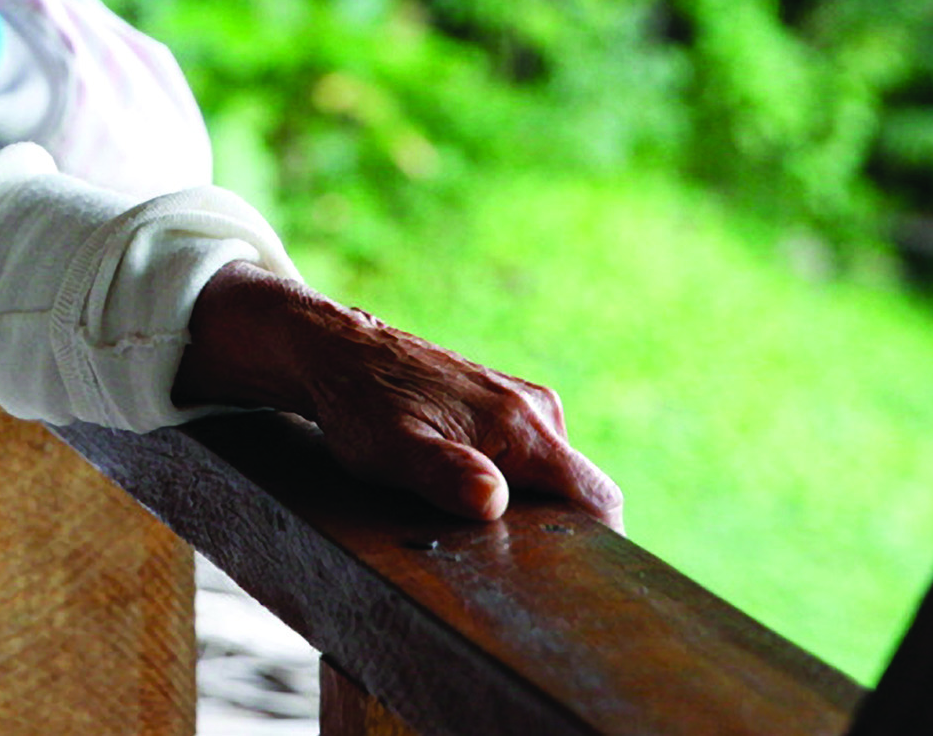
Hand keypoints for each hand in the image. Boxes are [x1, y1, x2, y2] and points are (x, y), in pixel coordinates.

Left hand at [174, 263, 622, 529]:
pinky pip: (532, 459)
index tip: (565, 581)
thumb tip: (493, 501)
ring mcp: (523, 404)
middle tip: (499, 555)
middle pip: (579, 492)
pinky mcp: (505, 407)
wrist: (335, 351)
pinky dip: (513, 485)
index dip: (597, 545)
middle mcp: (535, 410)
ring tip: (472, 522)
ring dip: (528, 508)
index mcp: (522, 424)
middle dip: (554, 531)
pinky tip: (467, 493)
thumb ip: (445, 475)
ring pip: (554, 476)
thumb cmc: (361, 402)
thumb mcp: (393, 449)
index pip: (596, 498)